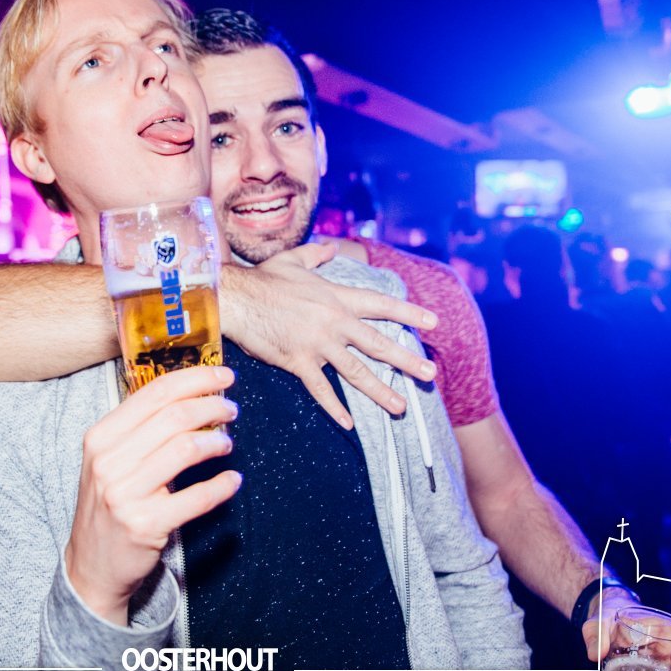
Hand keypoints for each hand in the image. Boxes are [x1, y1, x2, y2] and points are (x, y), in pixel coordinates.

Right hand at [65, 366, 240, 623]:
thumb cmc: (109, 504)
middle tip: (231, 409)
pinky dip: (221, 486)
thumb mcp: (109, 460)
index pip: (154, 392)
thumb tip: (192, 395)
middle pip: (174, 416)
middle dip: (212, 406)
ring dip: (217, 441)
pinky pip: (197, 497)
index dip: (196, 378)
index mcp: (101, 437)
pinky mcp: (145, 525)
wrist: (92, 565)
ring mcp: (125, 494)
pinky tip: (232, 480)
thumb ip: (140, 429)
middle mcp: (108, 461)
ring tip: (226, 443)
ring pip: (186, 449)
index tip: (223, 376)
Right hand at [221, 242, 438, 428]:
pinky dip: (334, 408)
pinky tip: (349, 424)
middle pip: (378, 343)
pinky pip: (320, 390)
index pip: (381, 305)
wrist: (236, 299)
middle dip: (406, 359)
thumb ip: (317, 254)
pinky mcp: (298, 362)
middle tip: (430, 374)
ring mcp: (318, 344)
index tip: (433, 322)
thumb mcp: (294, 260)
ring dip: (380, 390)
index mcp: (336, 297)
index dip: (409, 313)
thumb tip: (333, 247)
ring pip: (356, 371)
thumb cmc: (263, 279)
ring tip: (400, 406)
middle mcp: (334, 322)